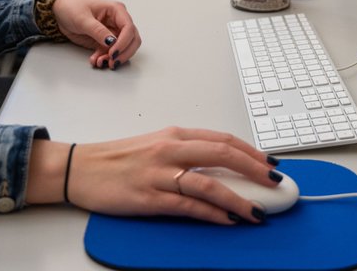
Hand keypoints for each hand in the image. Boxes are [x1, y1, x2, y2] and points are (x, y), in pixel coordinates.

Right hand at [33, 128, 281, 223]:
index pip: (223, 139)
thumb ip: (187, 152)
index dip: (251, 151)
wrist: (81, 168)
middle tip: (276, 183)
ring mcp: (160, 174)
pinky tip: (227, 221)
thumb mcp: (156, 146)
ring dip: (239, 199)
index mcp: (174, 135)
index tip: (271, 163)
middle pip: (223, 154)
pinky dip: (212, 214)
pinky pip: (189, 206)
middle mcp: (171, 150)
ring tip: (258, 212)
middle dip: (255, 169)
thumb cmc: (118, 159)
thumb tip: (222, 167)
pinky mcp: (150, 198)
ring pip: (210, 183)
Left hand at [51, 0, 141, 68]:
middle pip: (132, 40)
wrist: (60, 12)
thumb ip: (98, 31)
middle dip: (124, 53)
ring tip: (100, 62)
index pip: (129, 28)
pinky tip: (95, 60)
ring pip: (123, 49)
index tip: (113, 53)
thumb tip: (111, 42)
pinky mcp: (104, 41)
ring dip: (114, 58)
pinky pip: (110, 53)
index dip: (124, 42)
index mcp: (116, 10)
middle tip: (112, 62)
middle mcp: (117, 21)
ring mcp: (112, 32)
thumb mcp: (83, 19)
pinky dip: (104, 59)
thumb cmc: (71, 8)